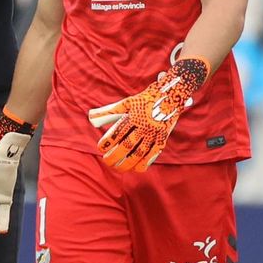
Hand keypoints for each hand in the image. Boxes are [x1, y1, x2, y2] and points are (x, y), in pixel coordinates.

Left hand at [88, 57, 210, 171]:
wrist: (172, 94)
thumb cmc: (145, 99)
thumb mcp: (128, 102)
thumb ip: (109, 111)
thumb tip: (90, 117)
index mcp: (134, 115)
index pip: (118, 132)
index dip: (108, 142)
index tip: (101, 148)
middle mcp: (144, 126)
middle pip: (127, 145)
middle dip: (115, 156)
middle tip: (107, 161)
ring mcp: (154, 133)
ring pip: (139, 153)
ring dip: (127, 163)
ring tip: (118, 168)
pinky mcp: (163, 138)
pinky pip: (153, 154)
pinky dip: (145, 163)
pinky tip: (136, 168)